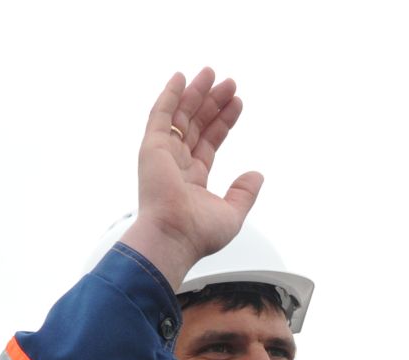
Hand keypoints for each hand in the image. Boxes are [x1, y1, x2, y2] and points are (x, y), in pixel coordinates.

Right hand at [118, 68, 264, 291]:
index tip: (238, 102)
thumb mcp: (232, 213)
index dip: (224, 121)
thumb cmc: (199, 233)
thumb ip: (244, 193)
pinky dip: (169, 95)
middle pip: (197, 124)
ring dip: (196, 93)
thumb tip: (256, 175)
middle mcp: (176, 163)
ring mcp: (162, 154)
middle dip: (213, 103)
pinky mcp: (151, 146)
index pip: (210, 141)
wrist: (174, 236)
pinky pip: (160, 114)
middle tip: (230, 83)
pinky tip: (181, 78)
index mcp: (192, 179)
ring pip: (181, 115)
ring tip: (213, 74)